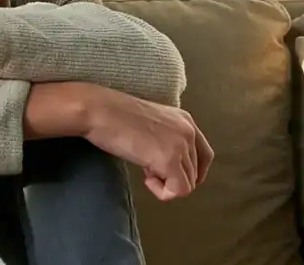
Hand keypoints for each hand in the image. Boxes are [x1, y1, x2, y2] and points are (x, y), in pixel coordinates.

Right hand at [81, 85, 212, 200]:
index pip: (204, 155)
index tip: (168, 175)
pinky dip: (163, 192)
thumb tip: (166, 166)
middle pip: (195, 173)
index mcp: (186, 120)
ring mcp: (181, 146)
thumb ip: (165, 139)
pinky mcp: (170, 160)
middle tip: (146, 167)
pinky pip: (178, 191)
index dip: (190, 171)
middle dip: (171, 176)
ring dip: (165, 183)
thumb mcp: (150, 123)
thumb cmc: (113, 116)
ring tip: (143, 169)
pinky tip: (145, 179)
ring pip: (187, 184)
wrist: (99, 111)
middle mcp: (189, 131)